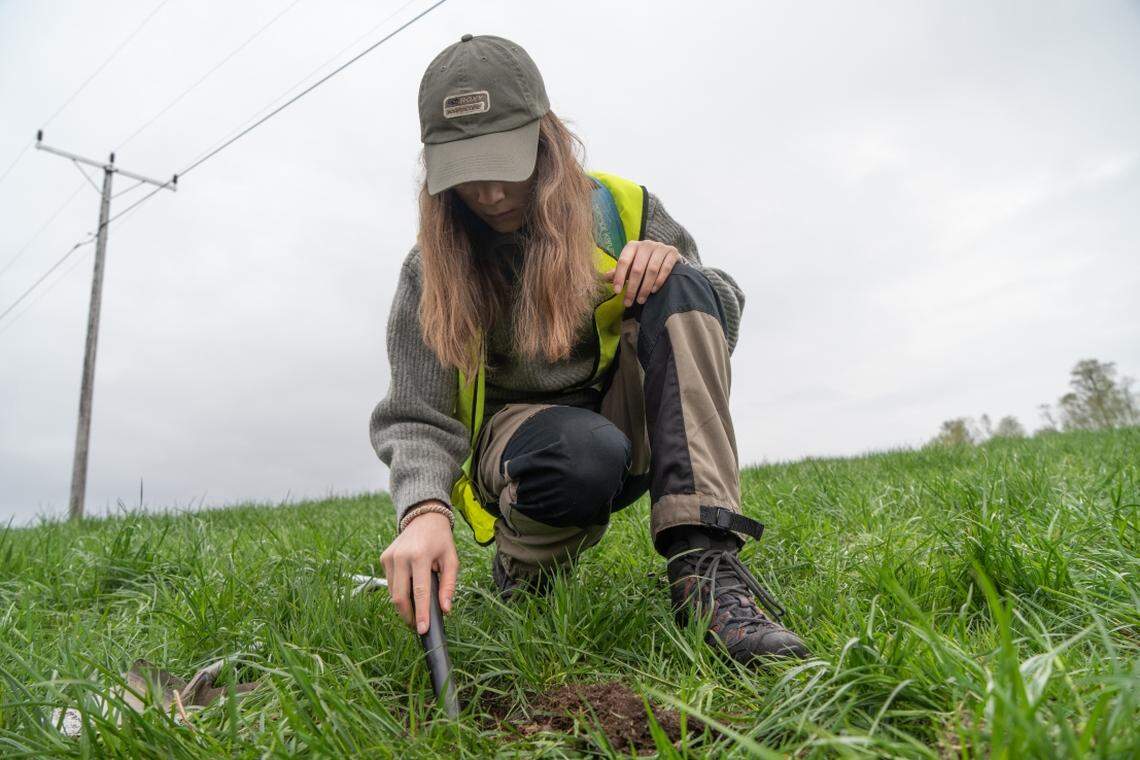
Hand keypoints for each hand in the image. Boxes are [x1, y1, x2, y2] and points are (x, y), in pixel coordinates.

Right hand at [380, 505, 458, 633]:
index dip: (421, 613)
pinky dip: (399, 591)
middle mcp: (401, 556)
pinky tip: (410, 589)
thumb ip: (449, 585)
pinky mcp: (384, 558)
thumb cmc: (441, 540)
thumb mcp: (451, 560)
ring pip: (393, 592)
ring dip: (403, 605)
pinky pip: (390, 583)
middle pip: (400, 596)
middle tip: (418, 625)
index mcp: (420, 556)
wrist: (424, 518)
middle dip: (408, 615)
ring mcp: (389, 557)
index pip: (420, 591)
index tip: (422, 630)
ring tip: (416, 609)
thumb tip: (446, 609)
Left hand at [604, 239, 681, 306]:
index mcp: (632, 246)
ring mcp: (660, 248)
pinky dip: (659, 281)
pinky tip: (654, 291)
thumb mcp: (630, 265)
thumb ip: (618, 272)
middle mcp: (646, 244)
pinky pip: (666, 268)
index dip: (619, 277)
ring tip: (641, 300)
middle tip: (628, 302)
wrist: (665, 255)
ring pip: (652, 270)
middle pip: (637, 269)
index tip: (617, 292)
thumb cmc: (643, 262)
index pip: (623, 262)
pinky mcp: (672, 253)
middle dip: (632, 288)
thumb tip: (602, 278)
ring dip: (645, 287)